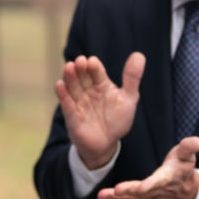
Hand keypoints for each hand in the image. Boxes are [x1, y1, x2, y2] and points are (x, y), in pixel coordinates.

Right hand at [56, 52, 144, 168]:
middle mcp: (88, 91)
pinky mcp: (72, 116)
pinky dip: (63, 94)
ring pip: (73, 87)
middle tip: (79, 61)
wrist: (106, 144)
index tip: (92, 61)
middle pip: (82, 77)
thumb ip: (132, 78)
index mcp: (101, 85)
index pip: (96, 72)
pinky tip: (60, 84)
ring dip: (70, 77)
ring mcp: (79, 103)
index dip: (94, 66)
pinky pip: (67, 104)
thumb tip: (138, 54)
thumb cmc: (117, 120)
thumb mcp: (129, 98)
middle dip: (80, 69)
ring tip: (69, 67)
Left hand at [97, 137, 198, 198]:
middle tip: (116, 190)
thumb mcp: (187, 156)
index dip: (150, 185)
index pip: (160, 182)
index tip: (141, 188)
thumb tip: (195, 140)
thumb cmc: (183, 168)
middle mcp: (160, 192)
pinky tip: (104, 197)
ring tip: (103, 195)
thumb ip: (189, 147)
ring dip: (118, 198)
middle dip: (130, 192)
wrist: (187, 192)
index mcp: (169, 178)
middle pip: (143, 193)